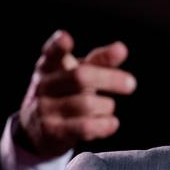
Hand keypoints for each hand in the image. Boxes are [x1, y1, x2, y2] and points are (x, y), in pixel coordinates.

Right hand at [18, 30, 136, 156]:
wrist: (38, 131)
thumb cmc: (64, 95)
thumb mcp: (78, 75)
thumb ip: (99, 61)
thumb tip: (121, 48)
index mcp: (49, 66)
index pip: (51, 53)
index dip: (57, 45)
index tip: (66, 38)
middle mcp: (44, 85)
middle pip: (80, 77)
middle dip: (109, 79)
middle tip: (131, 84)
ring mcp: (45, 108)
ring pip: (87, 104)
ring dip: (107, 106)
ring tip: (108, 107)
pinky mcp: (52, 131)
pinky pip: (84, 127)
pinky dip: (104, 125)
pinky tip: (112, 123)